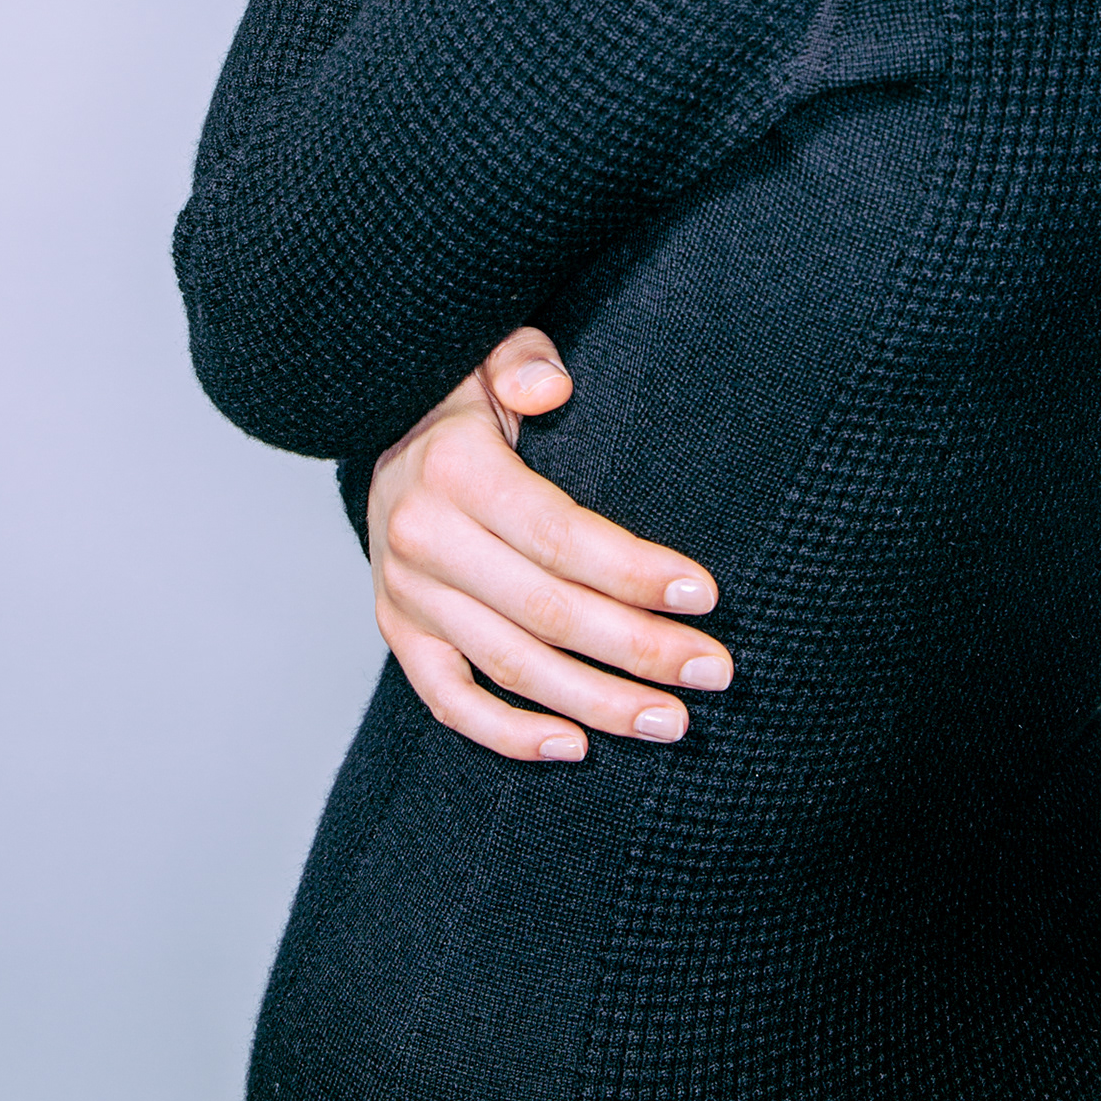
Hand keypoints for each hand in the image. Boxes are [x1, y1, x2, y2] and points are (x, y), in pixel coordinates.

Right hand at [367, 326, 731, 762]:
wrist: (385, 431)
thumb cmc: (466, 396)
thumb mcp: (489, 353)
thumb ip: (522, 359)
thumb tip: (551, 387)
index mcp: (454, 468)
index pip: (559, 535)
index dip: (634, 570)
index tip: (704, 595)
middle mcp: (421, 537)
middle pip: (547, 612)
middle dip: (639, 648)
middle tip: (715, 671)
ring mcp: (405, 594)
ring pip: (512, 667)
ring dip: (597, 703)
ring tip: (672, 722)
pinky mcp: (397, 633)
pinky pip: (450, 700)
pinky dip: (508, 735)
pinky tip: (575, 747)